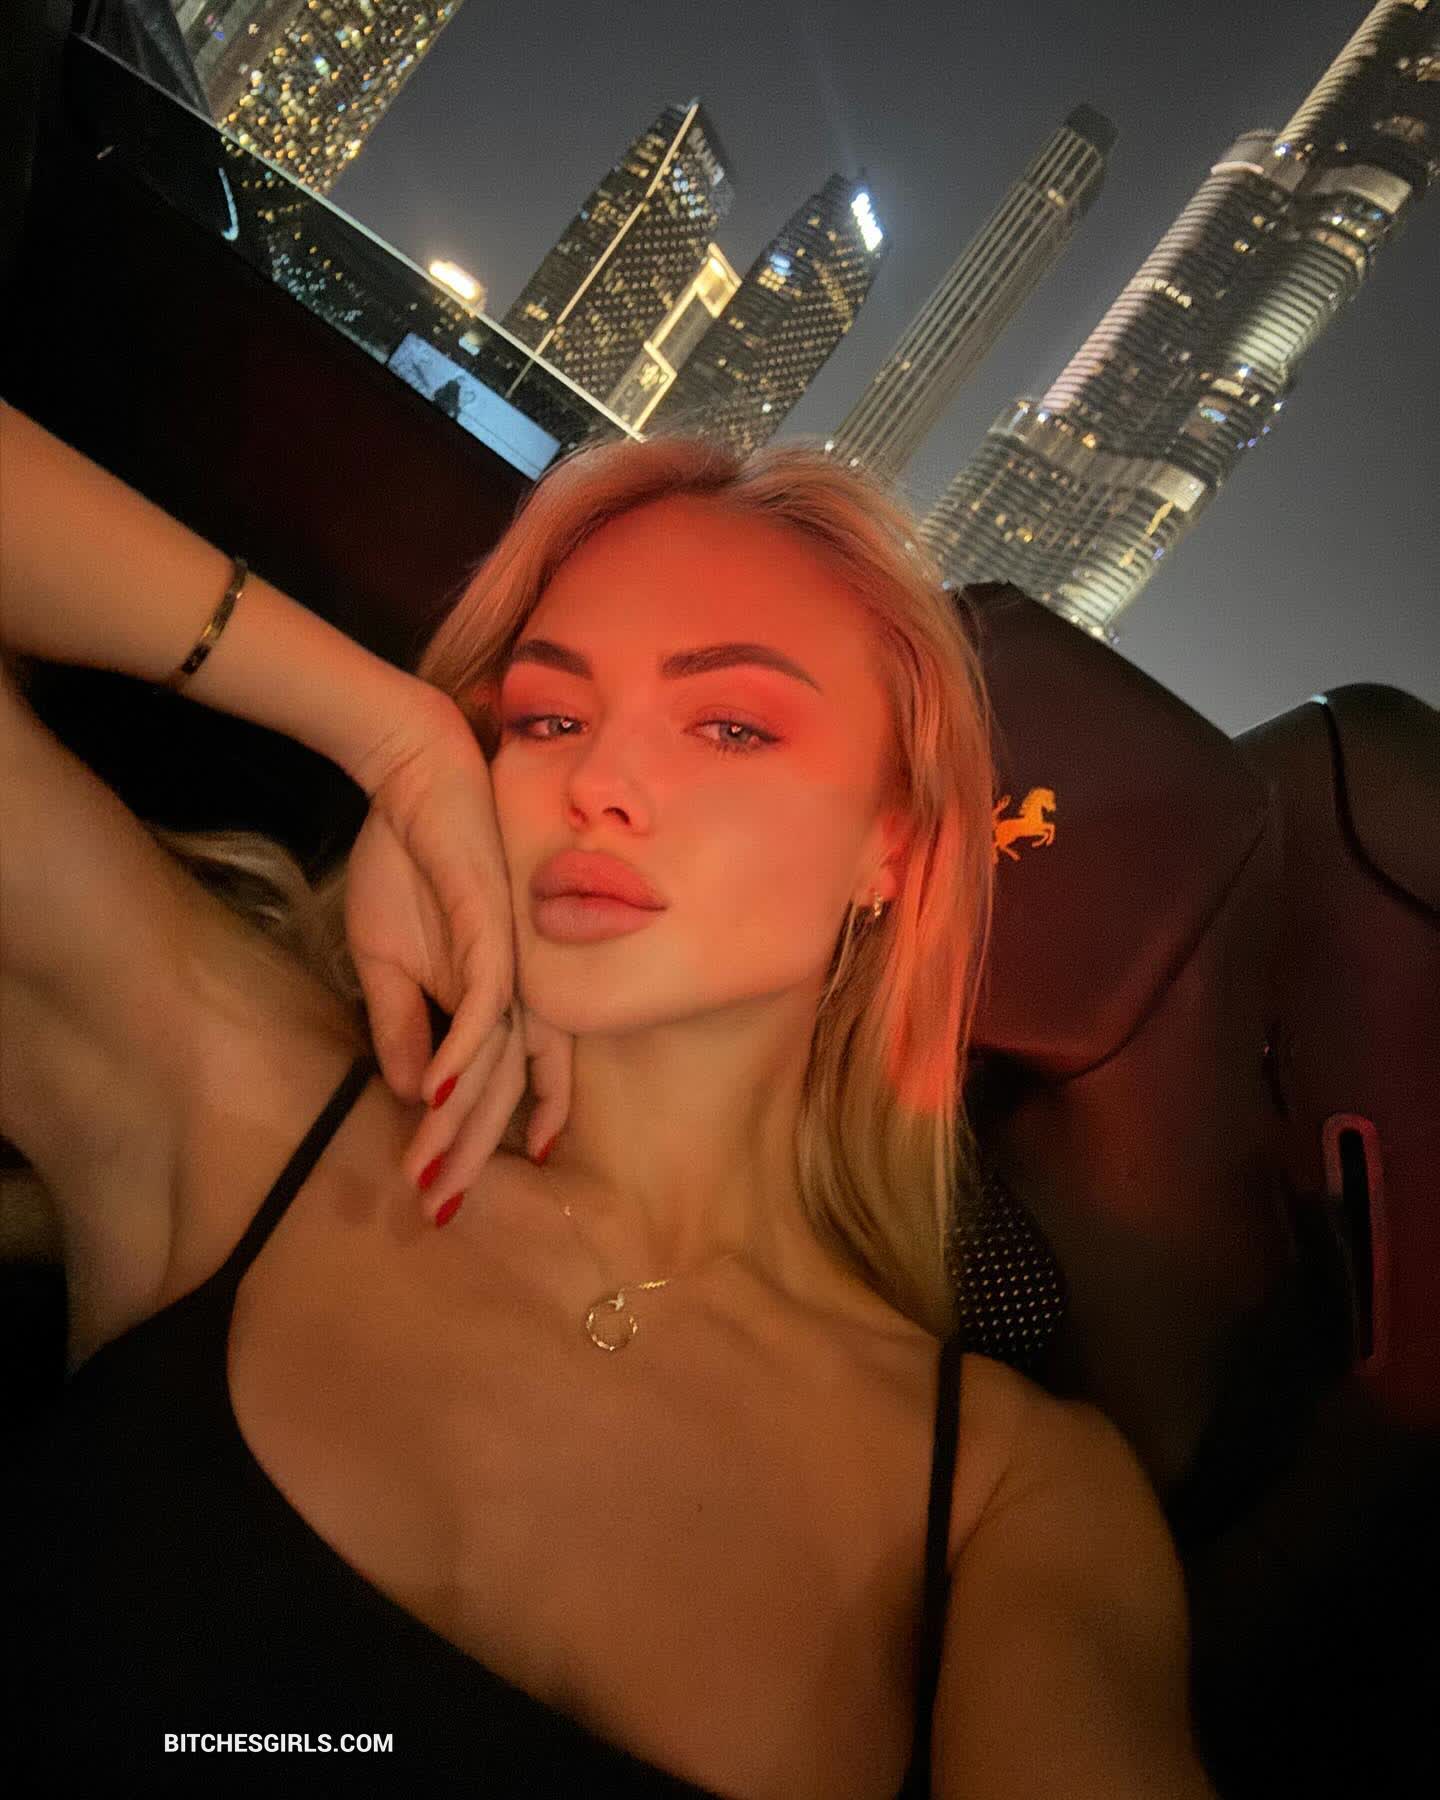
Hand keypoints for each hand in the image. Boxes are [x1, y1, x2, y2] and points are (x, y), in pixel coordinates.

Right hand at [343, 694, 571, 1217]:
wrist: (411, 780)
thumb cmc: (405, 865)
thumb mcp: (385, 960)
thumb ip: (399, 1023)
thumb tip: (405, 1093)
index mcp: (495, 1000)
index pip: (496, 1086)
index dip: (473, 1141)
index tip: (439, 1192)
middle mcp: (516, 992)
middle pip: (504, 1091)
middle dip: (470, 1155)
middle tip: (437, 1212)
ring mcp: (512, 965)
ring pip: (498, 1062)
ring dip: (462, 1121)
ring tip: (430, 1172)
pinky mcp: (497, 934)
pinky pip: (488, 1006)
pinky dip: (461, 1052)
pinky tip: (433, 1095)